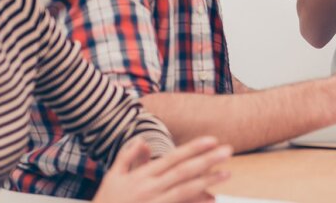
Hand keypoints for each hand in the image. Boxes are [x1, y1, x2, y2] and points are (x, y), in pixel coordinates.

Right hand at [93, 137, 231, 202]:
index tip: (212, 139)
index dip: (193, 148)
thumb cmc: (106, 201)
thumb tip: (142, 140)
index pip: (173, 159)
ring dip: (208, 181)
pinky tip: (212, 198)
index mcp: (142, 177)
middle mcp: (151, 189)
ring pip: (186, 191)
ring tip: (227, 173)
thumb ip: (128, 157)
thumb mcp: (112, 177)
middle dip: (207, 160)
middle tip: (229, 151)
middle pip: (184, 172)